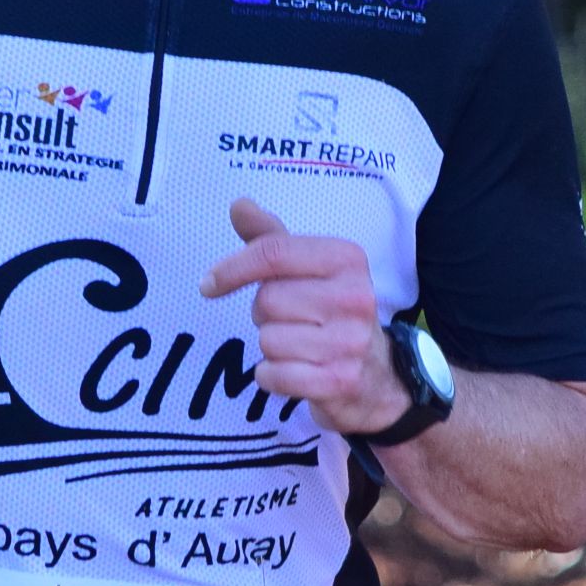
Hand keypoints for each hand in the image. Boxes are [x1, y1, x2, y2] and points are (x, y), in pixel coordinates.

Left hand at [199, 197, 409, 436]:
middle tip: (289, 320)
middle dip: (264, 314)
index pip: (274, 253)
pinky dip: (272, 376)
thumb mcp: (309, 270)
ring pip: (268, 340)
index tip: (208, 285)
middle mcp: (355, 296)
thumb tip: (239, 205)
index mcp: (347, 258)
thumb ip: (272, 239)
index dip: (232, 268)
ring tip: (299, 345)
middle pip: (267, 300)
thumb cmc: (330, 312)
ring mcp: (351, 341)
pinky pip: (274, 374)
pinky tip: (295, 372)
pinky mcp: (341, 380)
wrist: (376, 375)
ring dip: (270, 347)